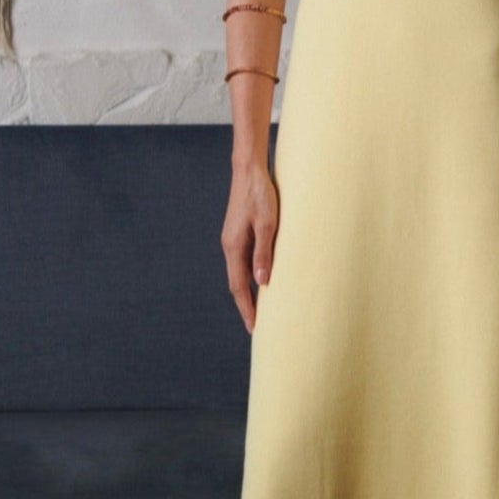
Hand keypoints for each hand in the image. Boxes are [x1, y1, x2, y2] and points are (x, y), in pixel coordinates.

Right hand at [222, 165, 279, 333]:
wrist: (249, 170)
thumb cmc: (261, 194)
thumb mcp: (268, 224)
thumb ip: (265, 253)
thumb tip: (262, 282)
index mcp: (234, 247)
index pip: (239, 286)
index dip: (246, 308)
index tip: (254, 328)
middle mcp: (229, 246)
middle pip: (237, 283)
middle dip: (246, 305)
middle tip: (258, 326)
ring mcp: (233, 239)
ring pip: (239, 272)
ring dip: (248, 292)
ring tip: (261, 309)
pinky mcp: (239, 232)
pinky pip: (243, 261)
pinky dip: (250, 275)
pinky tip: (261, 280)